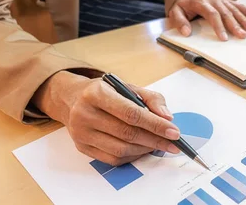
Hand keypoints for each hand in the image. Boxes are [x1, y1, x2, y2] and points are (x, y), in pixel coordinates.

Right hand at [33, 71, 180, 165]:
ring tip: (158, 144)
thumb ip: (151, 99)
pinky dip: (132, 156)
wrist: (72, 99)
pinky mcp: (82, 148)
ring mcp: (81, 133)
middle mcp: (85, 113)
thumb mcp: (128, 87)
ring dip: (145, 149)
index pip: (131, 113)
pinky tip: (142, 149)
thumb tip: (167, 117)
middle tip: (173, 143)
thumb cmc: (105, 93)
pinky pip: (112, 159)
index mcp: (96, 94)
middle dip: (155, 140)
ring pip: (121, 149)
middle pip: (127, 133)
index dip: (155, 125)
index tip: (174, 132)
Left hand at [168, 0, 245, 40]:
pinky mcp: (227, 0)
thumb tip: (185, 32)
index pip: (212, 15)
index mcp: (201, 2)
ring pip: (234, 10)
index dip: (219, 27)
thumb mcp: (175, 11)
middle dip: (235, 25)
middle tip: (242, 36)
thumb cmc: (183, 4)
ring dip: (244, 20)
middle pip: (226, 13)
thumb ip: (179, 21)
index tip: (224, 38)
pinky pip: (238, 5)